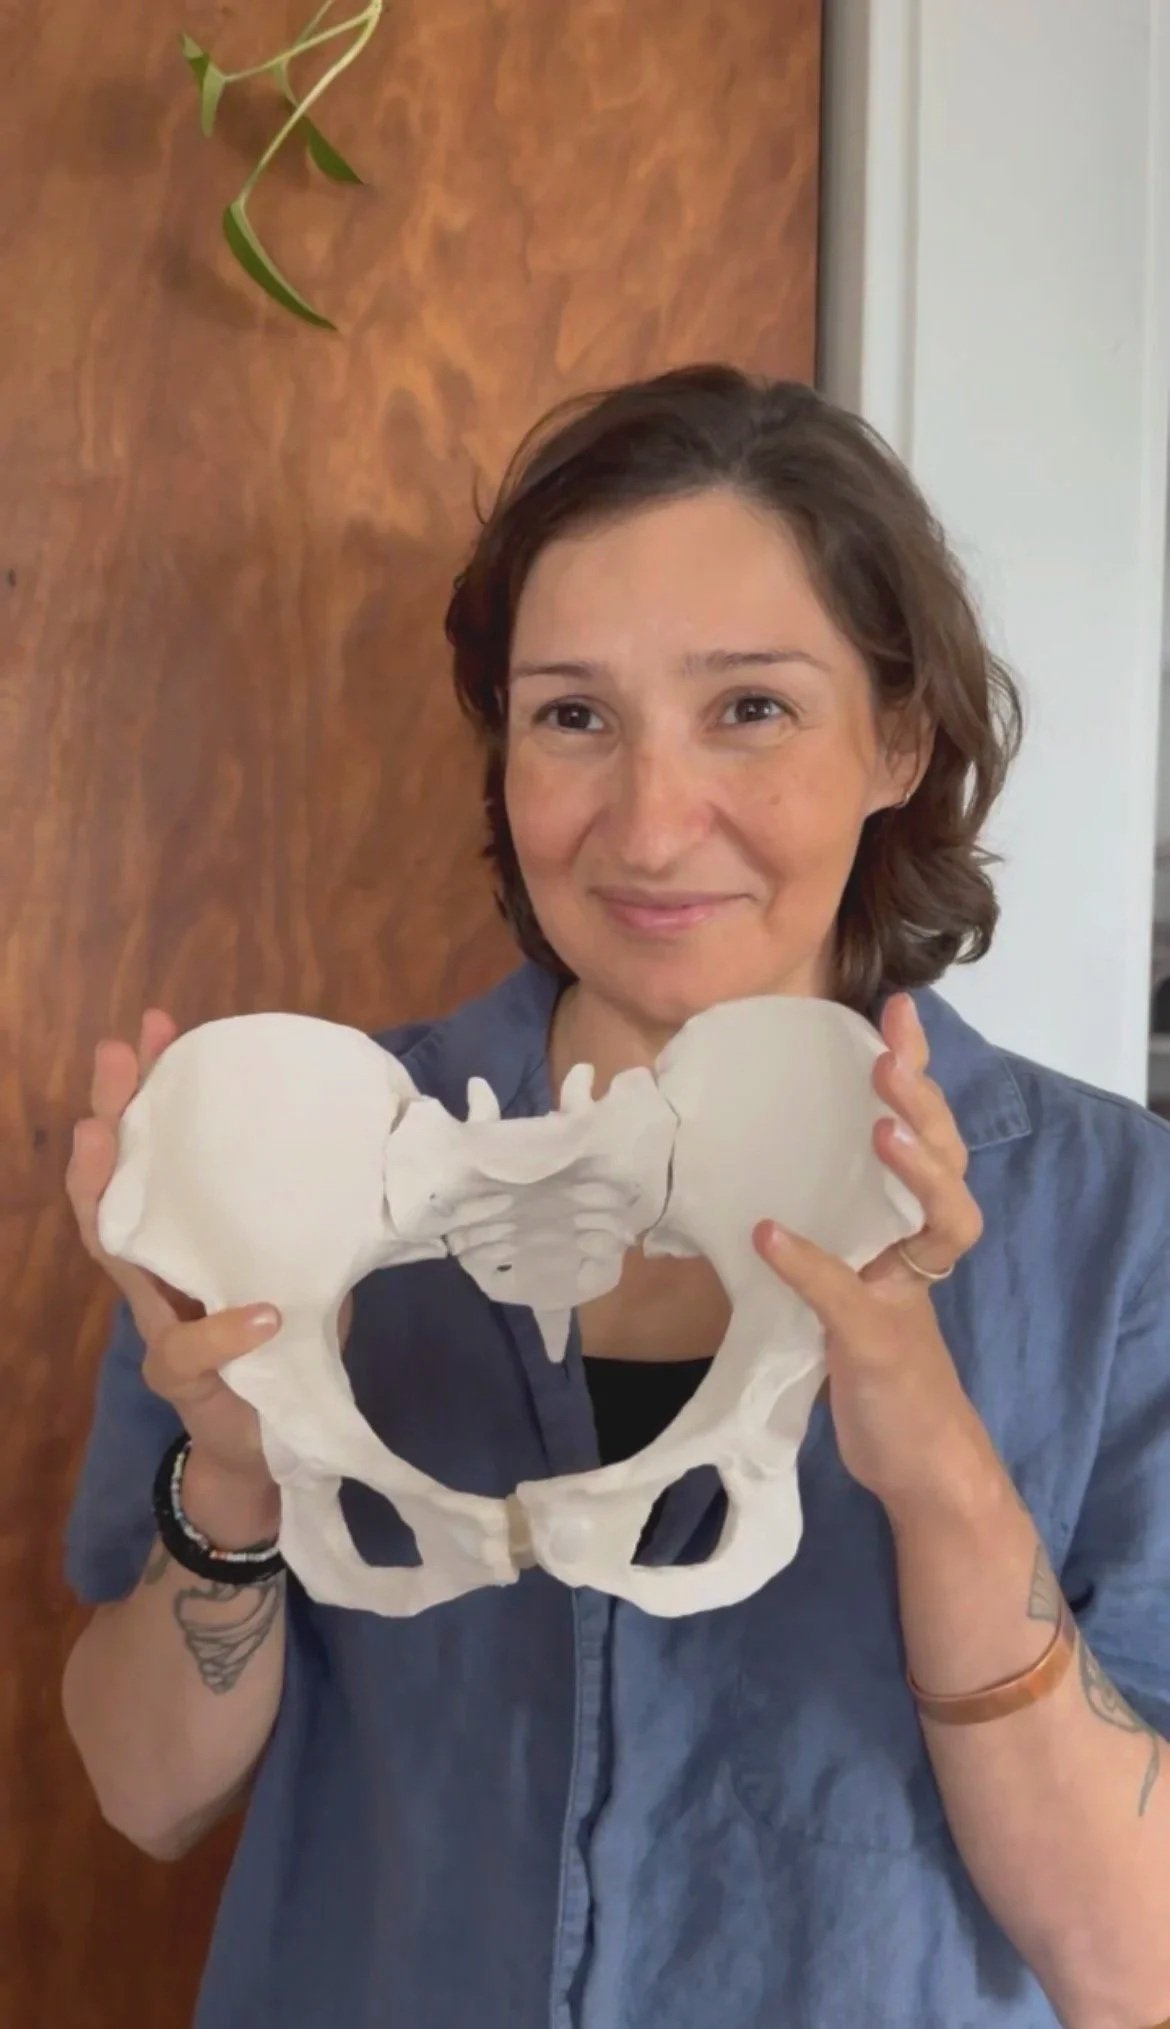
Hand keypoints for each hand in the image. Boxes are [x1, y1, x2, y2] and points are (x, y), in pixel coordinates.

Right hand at [67, 1009, 356, 1486]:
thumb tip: (381, 1147)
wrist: (273, 1445)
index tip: (159, 1029)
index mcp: (191, 1234)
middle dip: (110, 1115)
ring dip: (103, 1192)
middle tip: (114, 1053)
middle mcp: (159, 1268)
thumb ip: (321, 1219)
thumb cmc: (284, 1344)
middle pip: (114, 1182)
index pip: (161, 1153)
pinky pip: (188, 1350)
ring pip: (112, 1252)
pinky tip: (258, 1312)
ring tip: (103, 1138)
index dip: (152, 1095)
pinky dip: (223, 1329)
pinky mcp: (179, 1377)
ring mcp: (158, 1319)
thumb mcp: (309, 1265)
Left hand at [751, 992, 991, 1516]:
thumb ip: (806, 1240)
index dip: (916, 1071)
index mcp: (909, 1225)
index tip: (896, 1009)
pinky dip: (810, 1266)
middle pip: (946, 1162)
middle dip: (922, 1106)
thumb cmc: (871, 1365)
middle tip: (887, 1061)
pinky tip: (770, 1237)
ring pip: (941, 1220)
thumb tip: (726, 1192)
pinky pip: (849, 1297)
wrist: (915, 1462)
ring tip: (881, 1128)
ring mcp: (909, 1297)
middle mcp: (920, 1251)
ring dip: (915, 1170)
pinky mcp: (879, 1346)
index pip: (922, 1133)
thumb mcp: (835, 1287)